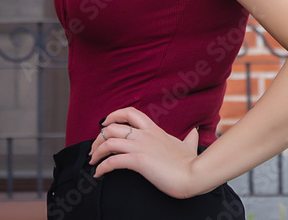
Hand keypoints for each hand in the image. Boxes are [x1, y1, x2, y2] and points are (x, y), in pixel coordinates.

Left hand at [87, 106, 203, 198]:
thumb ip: (189, 138)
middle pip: (112, 127)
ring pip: (109, 142)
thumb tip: (194, 132)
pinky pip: (112, 161)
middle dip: (98, 138)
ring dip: (96, 152)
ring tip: (93, 161)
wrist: (194, 174)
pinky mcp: (139, 161)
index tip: (104, 124)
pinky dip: (101, 167)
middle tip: (93, 149)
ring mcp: (141, 147)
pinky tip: (98, 173)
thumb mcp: (189, 145)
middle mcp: (144, 134)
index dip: (113, 115)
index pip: (129, 113)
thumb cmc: (190, 162)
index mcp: (153, 129)